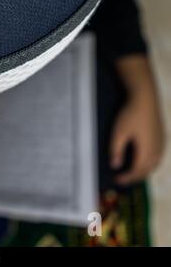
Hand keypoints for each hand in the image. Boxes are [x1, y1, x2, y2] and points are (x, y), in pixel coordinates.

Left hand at [111, 57, 164, 185]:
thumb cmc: (130, 115)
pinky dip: (149, 164)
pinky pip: (158, 157)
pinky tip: (142, 161)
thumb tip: (115, 166)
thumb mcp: (118, 133)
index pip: (137, 171)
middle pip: (147, 170)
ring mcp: (162, 144)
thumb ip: (116, 150)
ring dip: (143, 171)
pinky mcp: (163, 138)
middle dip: (134, 177)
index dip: (127, 178)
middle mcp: (157, 150)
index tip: (117, 180)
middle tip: (122, 179)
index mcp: (146, 151)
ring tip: (130, 173)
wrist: (145, 99)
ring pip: (154, 165)